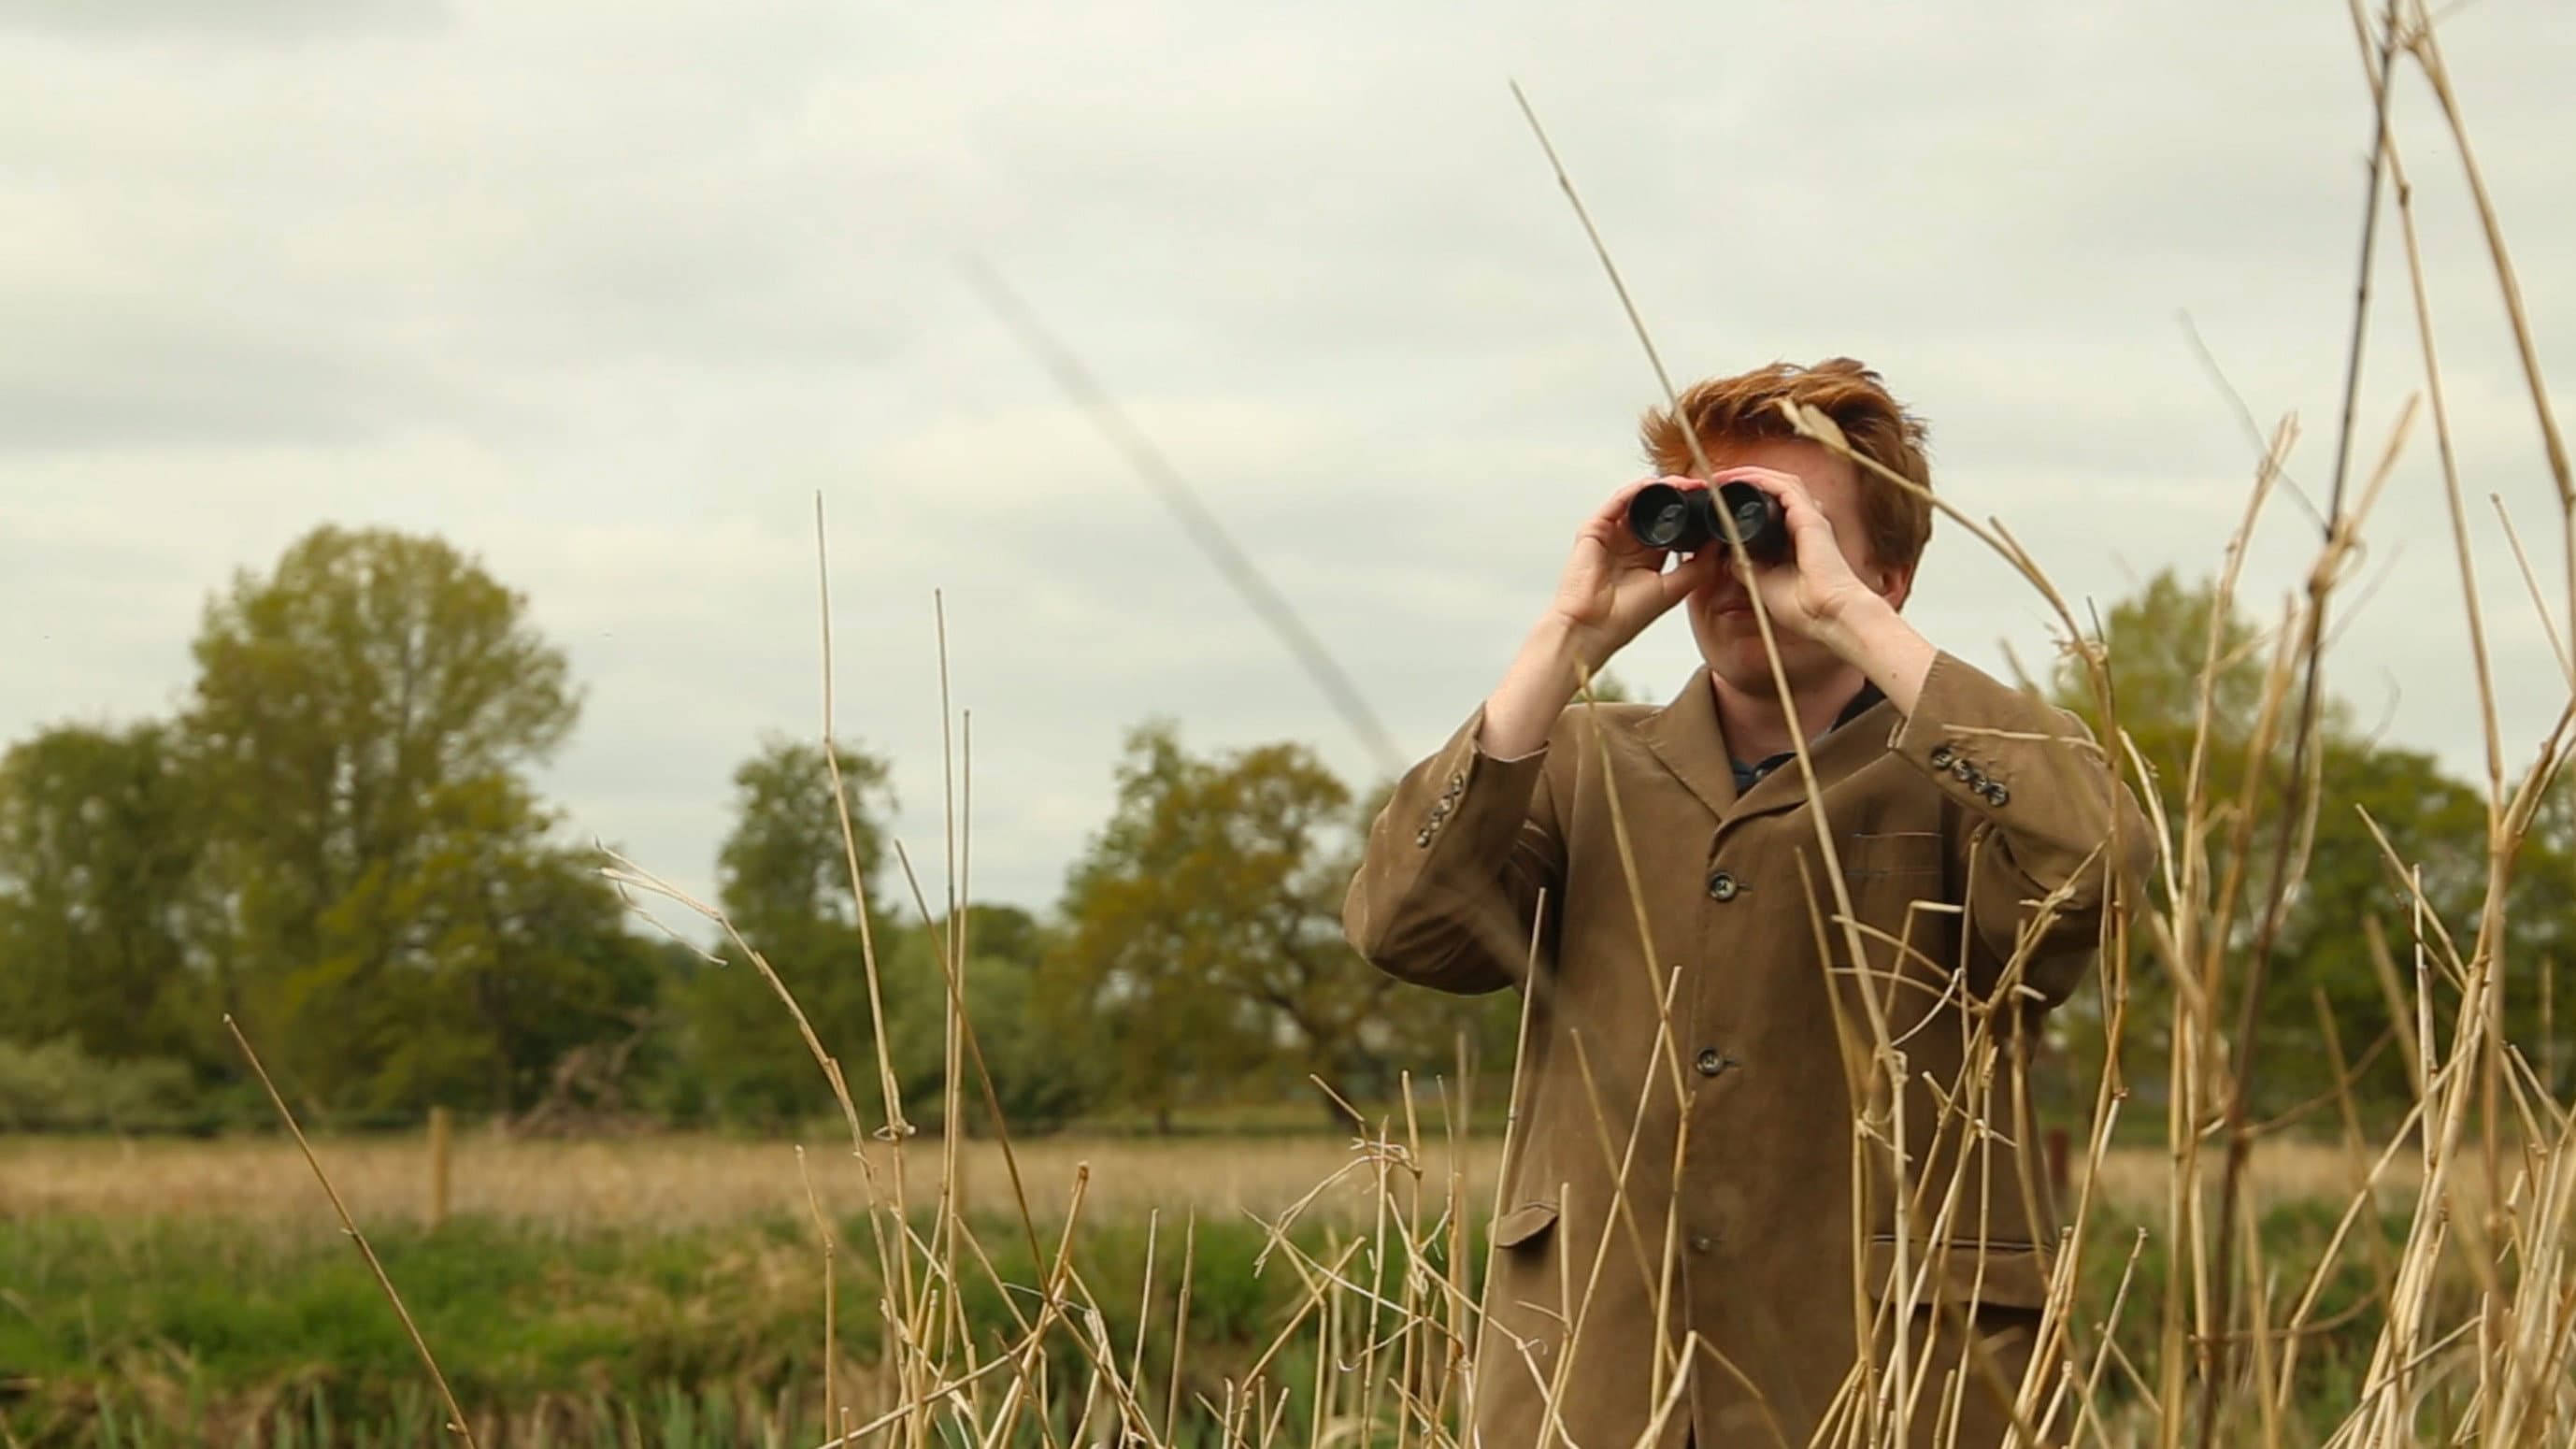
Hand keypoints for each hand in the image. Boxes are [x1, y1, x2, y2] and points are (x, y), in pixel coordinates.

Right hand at [1476, 477, 1722, 757]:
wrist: (1591, 629)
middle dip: (1679, 496)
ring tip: (1684, 484)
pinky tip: (1654, 486)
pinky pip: (1617, 502)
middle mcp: (1629, 543)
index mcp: (1648, 558)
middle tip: (1703, 487)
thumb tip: (1720, 543)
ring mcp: (1611, 535)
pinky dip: (1635, 491)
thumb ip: (1698, 566)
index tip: (1714, 504)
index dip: (1692, 514)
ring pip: (1638, 501)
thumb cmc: (1626, 618)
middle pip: (1657, 510)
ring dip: (1662, 490)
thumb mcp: (1674, 589)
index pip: (1672, 527)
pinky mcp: (1594, 530)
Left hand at [1718, 467, 1885, 644]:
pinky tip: (1737, 478)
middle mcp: (1805, 522)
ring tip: (1720, 477)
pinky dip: (1759, 479)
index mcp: (1796, 537)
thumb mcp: (1763, 581)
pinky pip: (1783, 486)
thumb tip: (1726, 554)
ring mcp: (1810, 517)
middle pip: (1774, 488)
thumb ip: (1747, 564)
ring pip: (1778, 481)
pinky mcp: (1810, 517)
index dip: (1743, 498)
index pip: (1770, 505)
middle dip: (1742, 481)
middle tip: (1713, 483)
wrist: (1828, 615)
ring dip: (1747, 475)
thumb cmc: (1806, 607)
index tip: (1716, 500)